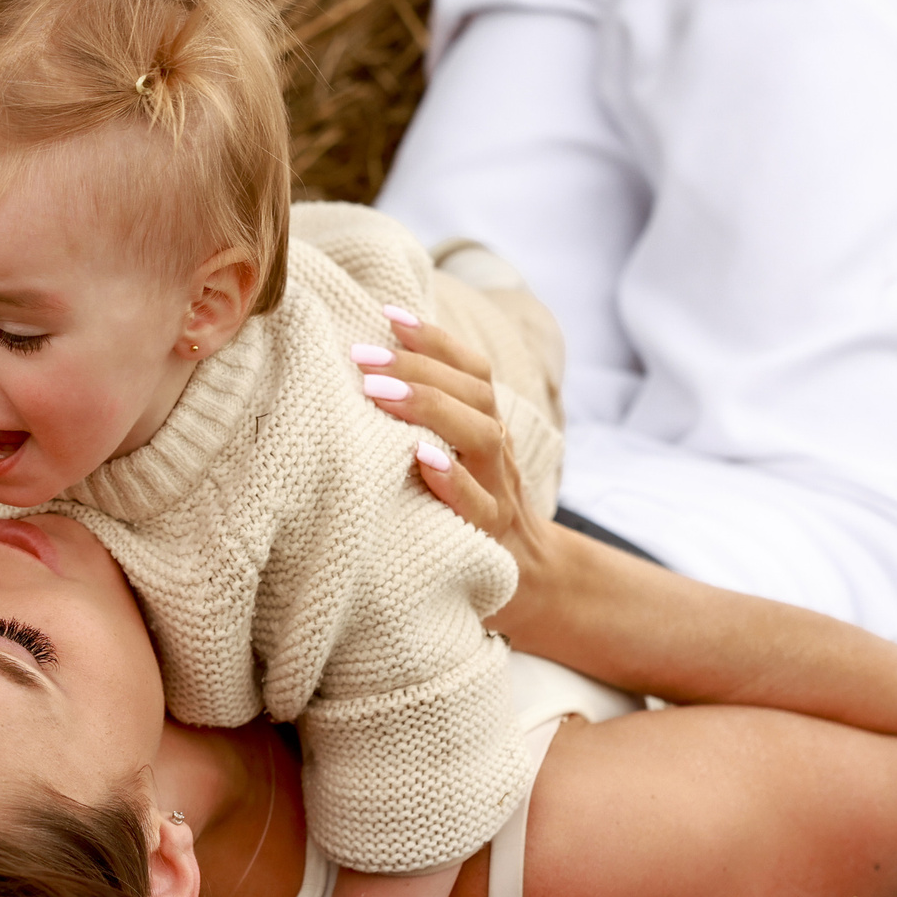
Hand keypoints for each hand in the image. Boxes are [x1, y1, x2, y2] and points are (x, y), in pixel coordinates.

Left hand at [351, 309, 551, 569]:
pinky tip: (420, 461)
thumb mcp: (456, 459)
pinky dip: (452, 481)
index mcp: (486, 427)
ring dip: (430, 409)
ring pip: (481, 437)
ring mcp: (499, 494)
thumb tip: (372, 370)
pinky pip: (478, 506)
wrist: (533, 582)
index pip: (472, 369)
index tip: (388, 314)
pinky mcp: (492, 538)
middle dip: (419, 366)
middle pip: (475, 394)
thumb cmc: (470, 510)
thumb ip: (432, 421)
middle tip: (363, 355)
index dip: (435, 338)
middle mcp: (497, 452)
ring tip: (380, 392)